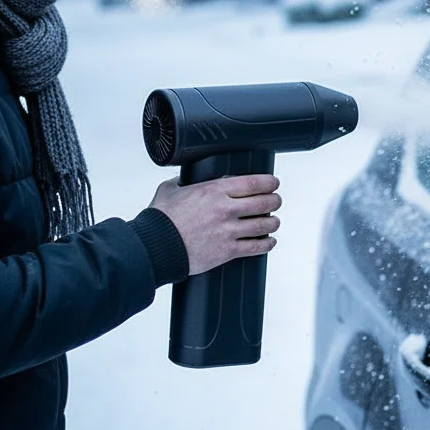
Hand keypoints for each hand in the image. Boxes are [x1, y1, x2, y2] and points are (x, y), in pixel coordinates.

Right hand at [147, 174, 282, 276]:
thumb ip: (183, 182)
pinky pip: (257, 247)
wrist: (154, 248)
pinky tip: (269, 241)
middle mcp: (225, 210)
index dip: (270, 182)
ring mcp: (228, 231)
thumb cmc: (159, 220)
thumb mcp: (170, 190)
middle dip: (274, 201)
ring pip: (265, 225)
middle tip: (275, 201)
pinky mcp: (227, 251)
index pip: (254, 183)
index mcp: (214, 191)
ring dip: (273, 222)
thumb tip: (186, 177)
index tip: (274, 183)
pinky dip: (267, 243)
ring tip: (273, 221)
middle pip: (265, 203)